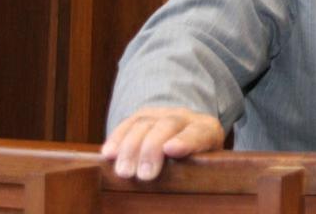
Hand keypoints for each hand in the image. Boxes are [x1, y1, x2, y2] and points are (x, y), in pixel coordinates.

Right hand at [101, 106, 224, 179]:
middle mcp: (186, 118)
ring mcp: (163, 113)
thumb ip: (198, 177)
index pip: (199, 133)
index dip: (185, 141)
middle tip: (144, 175)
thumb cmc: (198, 162)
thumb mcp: (206, 169)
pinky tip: (108, 154)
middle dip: (152, 148)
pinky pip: (128, 123)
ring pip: (145, 123)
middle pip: (168, 125)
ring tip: (124, 172)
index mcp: (207, 130)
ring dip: (131, 147)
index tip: (170, 150)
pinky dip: (117, 138)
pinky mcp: (143, 115)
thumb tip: (182, 202)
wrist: (187, 135)